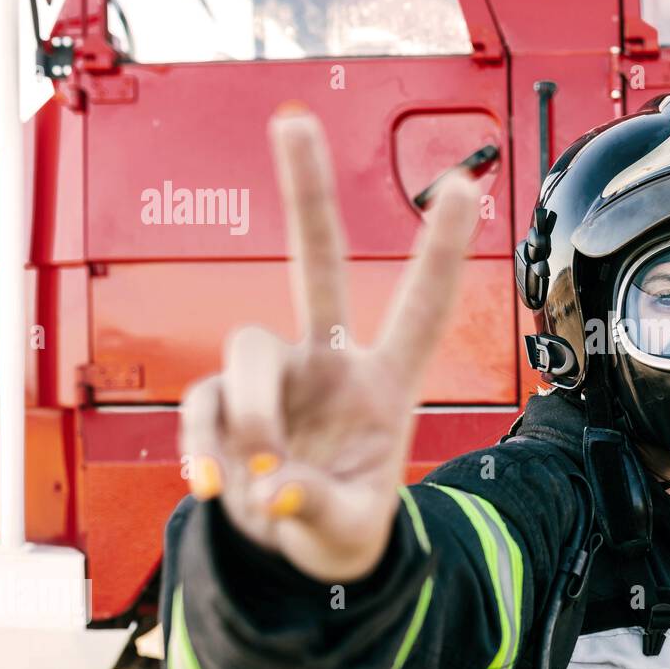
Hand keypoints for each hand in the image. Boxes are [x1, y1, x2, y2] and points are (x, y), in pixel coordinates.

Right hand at [180, 104, 481, 582]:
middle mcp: (330, 361)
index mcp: (386, 381)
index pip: (421, 306)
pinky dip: (204, 445)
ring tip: (265, 473)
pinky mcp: (223, 401)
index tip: (466, 184)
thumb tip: (276, 487)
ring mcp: (275, 375)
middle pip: (316, 263)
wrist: (294, 548)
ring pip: (247, 348)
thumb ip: (322, 511)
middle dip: (305, 193)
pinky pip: (203, 403)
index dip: (441, 249)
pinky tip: (216, 485)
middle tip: (293, 120)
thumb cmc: (343, 524)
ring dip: (251, 412)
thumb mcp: (352, 531)